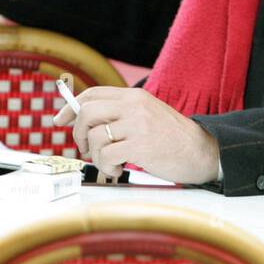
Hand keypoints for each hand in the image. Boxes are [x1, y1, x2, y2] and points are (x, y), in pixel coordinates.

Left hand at [53, 86, 220, 184]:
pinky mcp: (140, 146)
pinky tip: (117, 169)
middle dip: (78, 133)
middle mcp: (134, 106)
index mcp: (134, 96)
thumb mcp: (146, 115)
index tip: (60, 120)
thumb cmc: (173, 138)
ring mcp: (138, 125)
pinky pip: (107, 155)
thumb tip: (82, 119)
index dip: (70, 107)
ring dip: (96, 157)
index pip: (92, 94)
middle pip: (87, 112)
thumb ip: (120, 113)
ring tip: (110, 163)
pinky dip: (106, 166)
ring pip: (95, 137)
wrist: (202, 151)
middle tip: (86, 148)